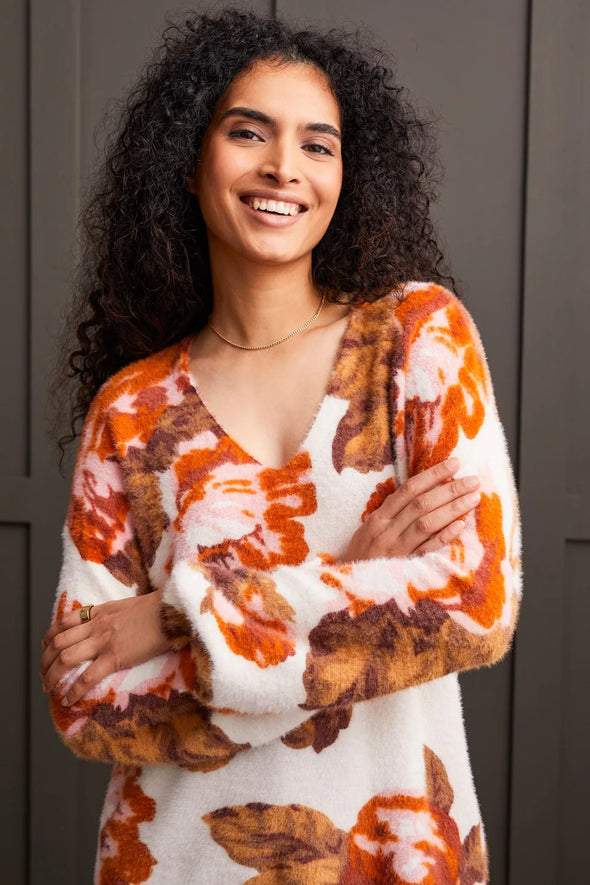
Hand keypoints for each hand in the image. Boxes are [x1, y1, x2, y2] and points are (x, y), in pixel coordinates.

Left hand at [40, 588, 171, 705]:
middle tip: (43, 675)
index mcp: (100, 612)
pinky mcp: (114, 657)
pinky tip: (68, 700)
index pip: (65, 622)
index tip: (45, 645)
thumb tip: (114, 623)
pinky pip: (87, 677)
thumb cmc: (158, 608)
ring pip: (65, 659)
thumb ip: (115, 615)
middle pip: (59, 643)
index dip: (50, 635)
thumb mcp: (129, 605)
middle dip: (45, 660)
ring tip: (48, 689)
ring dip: (52, 676)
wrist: (171, 611)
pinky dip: (74, 690)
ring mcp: (103, 642)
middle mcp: (96, 626)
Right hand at [343, 457, 479, 560]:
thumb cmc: (362, 556)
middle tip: (473, 480)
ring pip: (426, 523)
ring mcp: (396, 549)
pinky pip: (426, 550)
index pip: (410, 489)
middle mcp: (387, 530)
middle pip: (422, 504)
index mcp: (379, 517)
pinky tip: (460, 526)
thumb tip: (422, 493)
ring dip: (452, 509)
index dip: (433, 474)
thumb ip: (393, 513)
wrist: (347, 587)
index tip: (454, 464)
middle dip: (450, 489)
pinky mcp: (404, 568)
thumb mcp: (370, 529)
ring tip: (473, 498)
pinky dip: (444, 537)